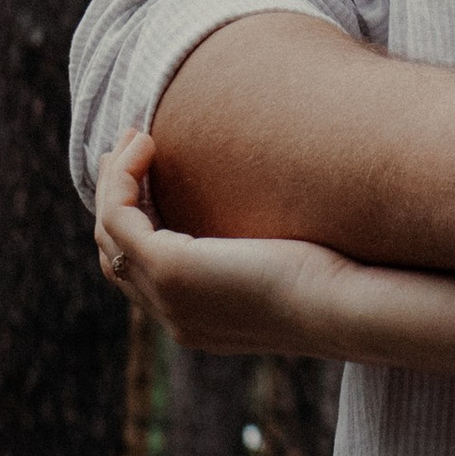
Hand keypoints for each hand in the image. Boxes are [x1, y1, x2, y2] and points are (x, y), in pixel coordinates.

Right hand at [97, 134, 363, 355]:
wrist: (344, 306)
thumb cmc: (334, 279)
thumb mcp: (287, 262)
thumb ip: (262, 245)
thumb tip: (276, 201)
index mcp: (199, 318)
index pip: (143, 273)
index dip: (136, 220)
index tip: (147, 171)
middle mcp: (174, 315)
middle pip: (115, 255)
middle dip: (115, 198)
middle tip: (127, 148)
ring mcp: (166, 296)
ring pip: (110, 233)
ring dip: (114, 181)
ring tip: (135, 137)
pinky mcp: (170, 269)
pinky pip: (119, 218)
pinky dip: (123, 179)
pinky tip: (146, 145)